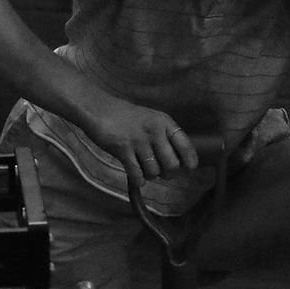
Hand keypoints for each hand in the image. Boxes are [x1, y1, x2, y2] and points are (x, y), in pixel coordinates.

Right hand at [79, 97, 199, 186]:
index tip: (187, 169)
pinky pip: (137, 174)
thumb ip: (166, 137)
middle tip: (160, 171)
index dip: (190, 162)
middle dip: (167, 173)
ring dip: (149, 175)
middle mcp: (155, 130)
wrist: (99, 109)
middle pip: (172, 165)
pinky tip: (136, 175)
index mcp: (165, 122)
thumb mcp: (152, 120)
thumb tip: (181, 162)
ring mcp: (138, 140)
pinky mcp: (123, 149)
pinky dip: (138, 179)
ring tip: (143, 167)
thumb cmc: (127, 118)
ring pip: (154, 172)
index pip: (186, 147)